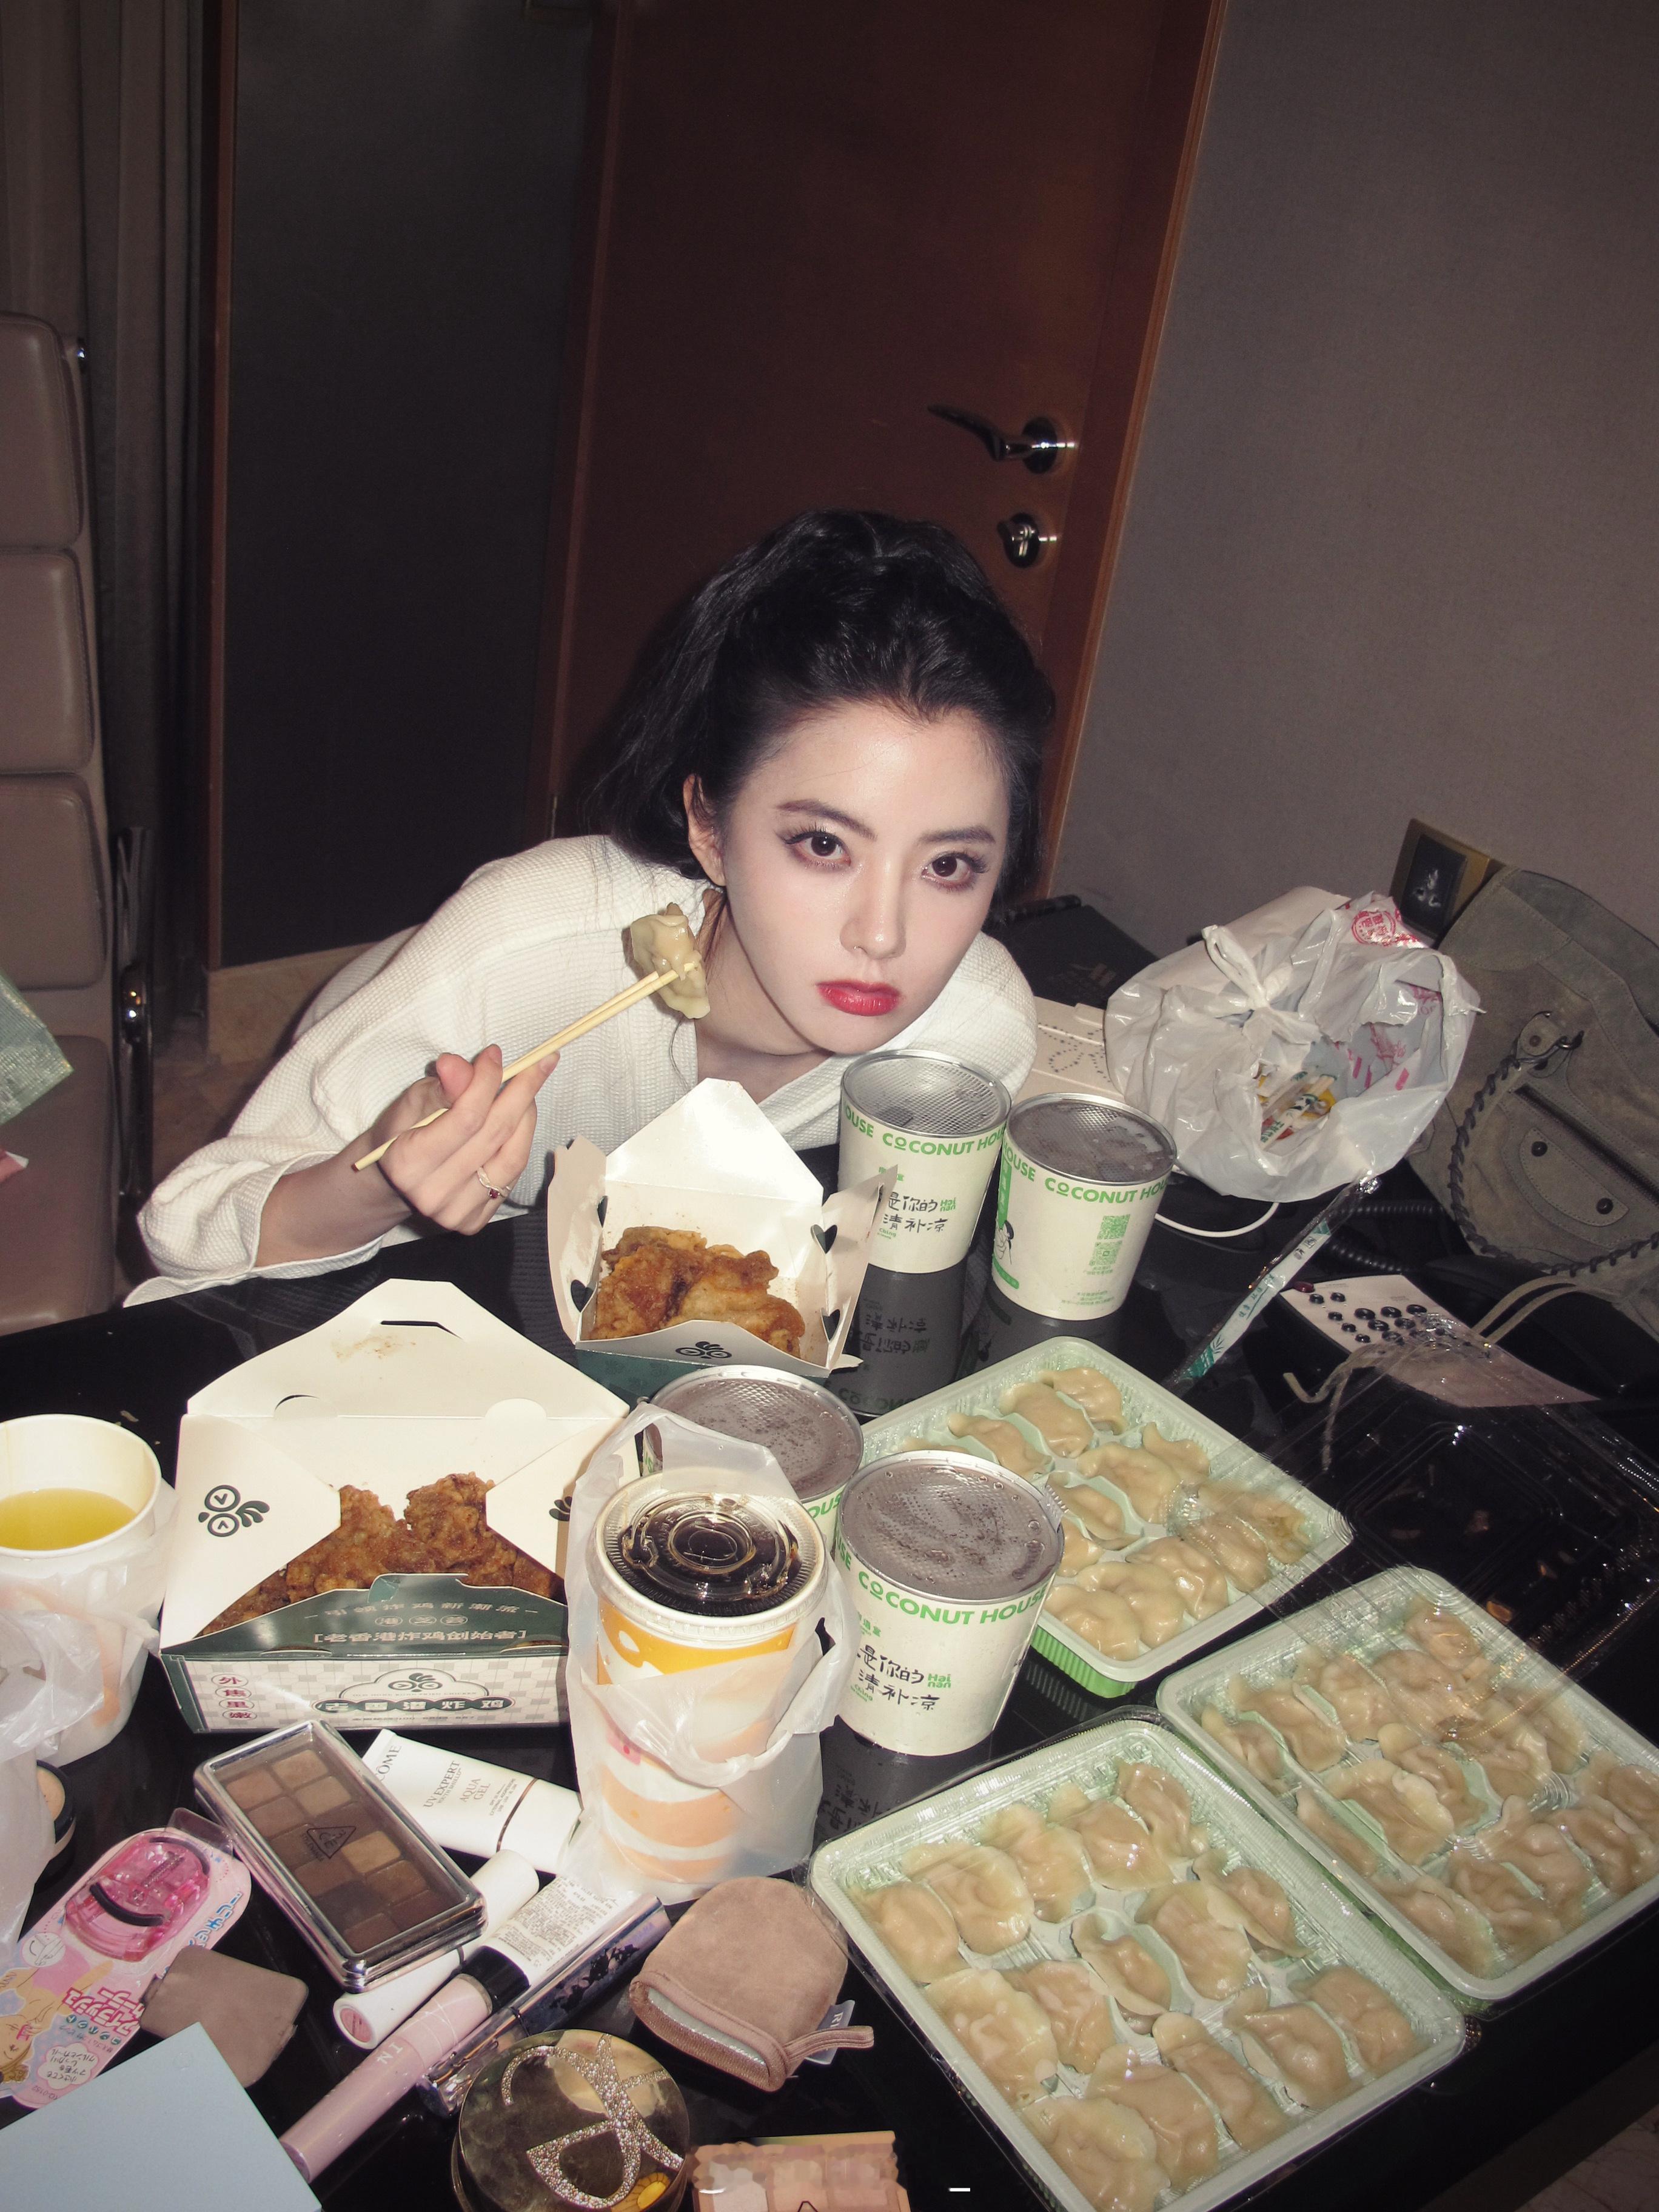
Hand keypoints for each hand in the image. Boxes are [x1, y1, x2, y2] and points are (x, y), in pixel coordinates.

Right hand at [373, 1045, 557, 1232]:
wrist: (393, 1180)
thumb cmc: (402, 1132)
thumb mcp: (412, 1102)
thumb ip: (439, 1087)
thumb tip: (457, 1064)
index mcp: (407, 1163)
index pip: (466, 1117)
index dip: (486, 1081)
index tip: (495, 1054)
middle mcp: (432, 1193)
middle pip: (494, 1135)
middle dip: (521, 1092)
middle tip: (538, 1063)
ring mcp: (456, 1213)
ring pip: (512, 1156)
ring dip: (527, 1116)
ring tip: (528, 1090)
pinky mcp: (474, 1221)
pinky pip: (512, 1175)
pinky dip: (522, 1142)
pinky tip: (520, 1121)